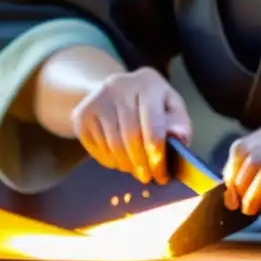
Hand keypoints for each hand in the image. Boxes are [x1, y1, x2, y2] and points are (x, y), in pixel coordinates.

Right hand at [71, 67, 191, 185]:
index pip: (153, 125)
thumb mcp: (172, 109)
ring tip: (135, 169)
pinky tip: (119, 159)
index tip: (161, 174)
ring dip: (125, 164)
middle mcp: (120, 85)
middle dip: (141, 163)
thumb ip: (179, 125)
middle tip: (147, 177)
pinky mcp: (81, 113)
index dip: (157, 154)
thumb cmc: (152, 105)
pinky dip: (109, 160)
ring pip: (112, 144)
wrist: (116, 91)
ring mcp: (97, 98)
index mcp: (148, 83)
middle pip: (130, 136)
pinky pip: (95, 147)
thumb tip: (179, 138)